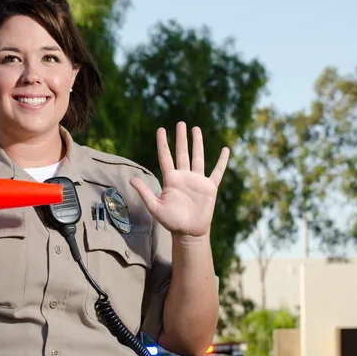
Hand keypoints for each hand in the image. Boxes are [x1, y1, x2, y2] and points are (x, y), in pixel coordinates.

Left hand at [130, 122, 229, 238]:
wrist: (188, 233)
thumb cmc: (171, 221)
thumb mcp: (155, 207)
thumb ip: (144, 192)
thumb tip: (131, 179)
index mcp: (170, 179)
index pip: (165, 157)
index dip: (163, 143)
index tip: (161, 129)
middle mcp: (183, 177)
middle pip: (182, 153)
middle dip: (181, 138)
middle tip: (181, 123)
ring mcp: (197, 181)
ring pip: (198, 157)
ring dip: (197, 143)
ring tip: (196, 129)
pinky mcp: (209, 188)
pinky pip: (217, 172)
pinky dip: (221, 161)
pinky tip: (225, 150)